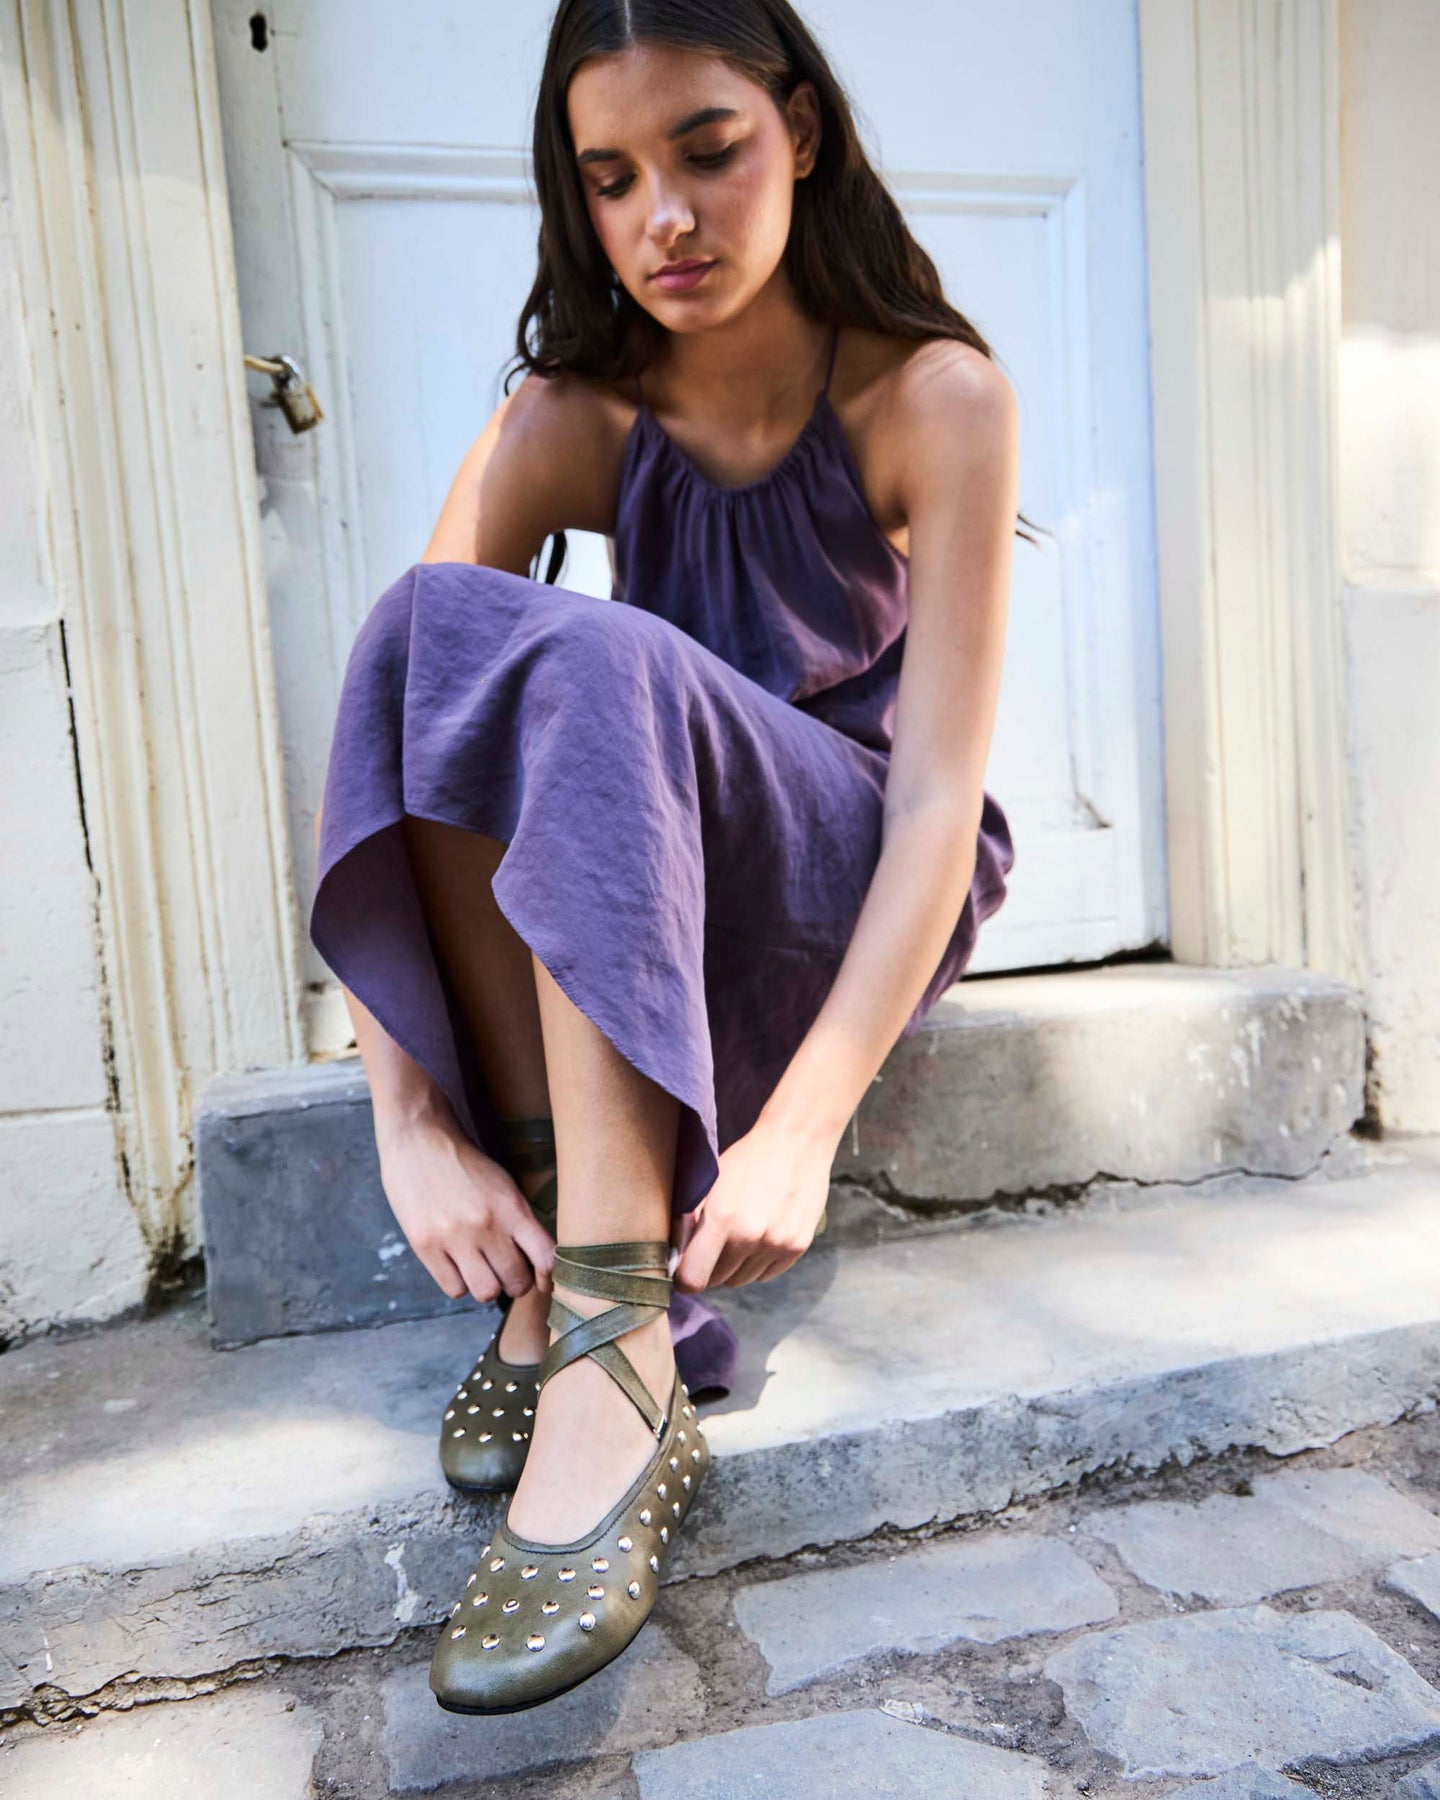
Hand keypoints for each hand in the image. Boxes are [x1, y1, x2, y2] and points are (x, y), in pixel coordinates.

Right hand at [375, 1113, 553, 1304]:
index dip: (550, 1277)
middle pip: (516, 1281)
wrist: (419, 1139)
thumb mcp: (504, 1185)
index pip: (546, 1257)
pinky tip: (457, 1265)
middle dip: (515, 1282)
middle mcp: (485, 1224)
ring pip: (486, 1292)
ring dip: (487, 1286)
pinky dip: (459, 1283)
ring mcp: (454, 1237)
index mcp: (512, 1206)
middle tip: (506, 1271)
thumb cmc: (466, 1165)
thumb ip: (521, 1223)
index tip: (544, 1281)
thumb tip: (539, 1268)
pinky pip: (454, 1289)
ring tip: (481, 1269)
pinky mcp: (425, 1245)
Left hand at [673, 1115, 833, 1291]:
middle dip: (710, 1266)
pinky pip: (766, 1275)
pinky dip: (758, 1263)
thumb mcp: (709, 1183)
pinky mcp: (797, 1247)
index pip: (693, 1278)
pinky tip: (760, 1236)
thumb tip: (674, 1260)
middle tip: (714, 1241)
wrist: (797, 1141)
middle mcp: (750, 1236)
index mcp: (721, 1218)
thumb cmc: (747, 1159)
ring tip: (740, 1234)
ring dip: (735, 1265)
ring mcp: (776, 1244)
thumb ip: (689, 1223)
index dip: (684, 1278)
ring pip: (742, 1280)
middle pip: (717, 1280)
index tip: (684, 1269)